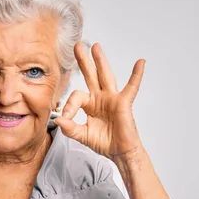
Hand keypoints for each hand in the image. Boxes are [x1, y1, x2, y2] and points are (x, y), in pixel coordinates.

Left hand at [55, 42, 144, 160]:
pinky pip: (131, 86)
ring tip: (96, 47)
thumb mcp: (82, 135)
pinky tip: (140, 62)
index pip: (76, 97)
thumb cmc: (104, 143)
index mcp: (89, 104)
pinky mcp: (123, 102)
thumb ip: (70, 128)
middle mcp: (100, 98)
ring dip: (101, 61)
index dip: (68, 106)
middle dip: (84, 61)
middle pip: (90, 75)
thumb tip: (58, 120)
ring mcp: (112, 98)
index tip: (64, 118)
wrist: (119, 152)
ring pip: (105, 76)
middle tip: (77, 46)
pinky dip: (136, 74)